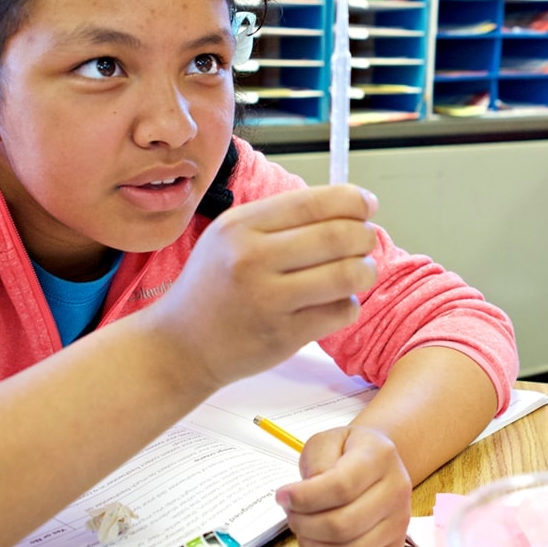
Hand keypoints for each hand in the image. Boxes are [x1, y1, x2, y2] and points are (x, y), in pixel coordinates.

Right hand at [148, 184, 379, 389]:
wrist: (179, 346)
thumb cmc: (213, 286)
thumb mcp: (230, 237)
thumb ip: (281, 219)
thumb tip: (348, 204)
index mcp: (240, 227)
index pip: (313, 202)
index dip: (353, 201)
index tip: (368, 205)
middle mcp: (251, 259)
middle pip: (337, 236)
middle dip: (365, 236)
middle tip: (367, 240)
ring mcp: (267, 300)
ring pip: (346, 275)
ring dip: (365, 270)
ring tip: (361, 270)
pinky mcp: (283, 335)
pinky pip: (340, 312)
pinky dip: (349, 305)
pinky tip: (337, 302)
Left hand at [276, 425, 412, 546]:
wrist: (379, 463)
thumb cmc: (348, 452)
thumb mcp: (327, 440)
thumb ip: (316, 462)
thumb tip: (305, 497)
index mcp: (380, 457)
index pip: (342, 486)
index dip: (305, 498)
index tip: (282, 496)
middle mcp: (396, 490)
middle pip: (342, 525)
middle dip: (304, 524)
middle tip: (291, 513)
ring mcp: (399, 522)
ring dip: (312, 546)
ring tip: (303, 529)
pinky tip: (317, 545)